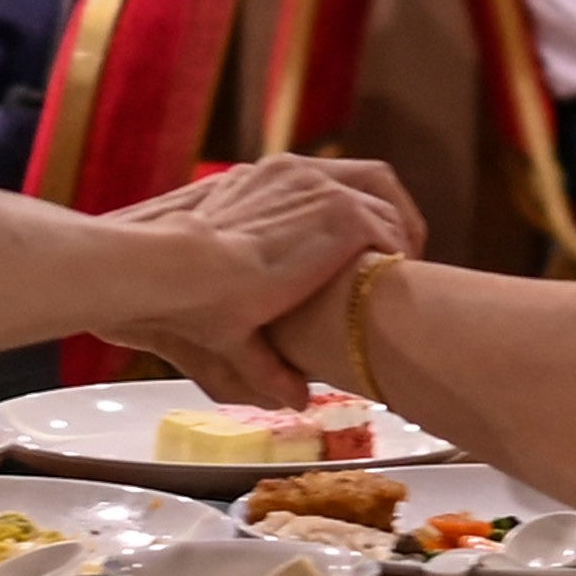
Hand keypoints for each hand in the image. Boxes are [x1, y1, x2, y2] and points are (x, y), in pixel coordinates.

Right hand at [97, 155, 415, 394]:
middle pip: (370, 176)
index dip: (359, 213)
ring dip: (403, 232)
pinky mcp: (339, 213)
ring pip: (387, 197)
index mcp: (262, 184)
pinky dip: (400, 253)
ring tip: (408, 273)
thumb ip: (260, 358)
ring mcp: (319, 189)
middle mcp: (293, 175)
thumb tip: (293, 400)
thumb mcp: (226, 322)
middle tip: (402, 258)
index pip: (328, 181)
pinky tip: (399, 282)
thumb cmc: (175, 300)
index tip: (369, 255)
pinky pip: (389, 227)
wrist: (167, 275)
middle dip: (393, 213)